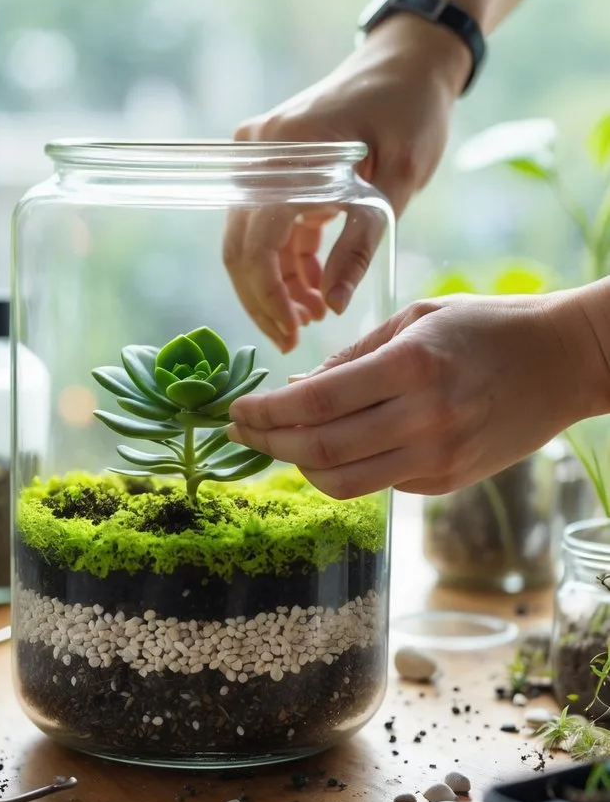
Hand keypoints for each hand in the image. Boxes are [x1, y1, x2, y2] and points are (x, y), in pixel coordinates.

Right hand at [224, 16, 468, 352]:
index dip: (268, 297)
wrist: (409, 60)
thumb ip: (361, 244)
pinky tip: (316, 288)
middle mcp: (260, 153)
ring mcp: (261, 157)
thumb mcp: (399, 181)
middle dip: (265, 299)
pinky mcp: (274, 165)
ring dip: (278, 283)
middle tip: (292, 340)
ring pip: (253, 240)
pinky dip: (289, 259)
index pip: (256, 242)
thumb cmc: (412, 109)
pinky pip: (270, 224)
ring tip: (314, 316)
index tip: (291, 334)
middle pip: (242, 246)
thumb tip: (331, 306)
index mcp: (287, 152)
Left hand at [227, 291, 597, 496]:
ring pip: (343, 483)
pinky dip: (345, 469)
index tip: (237, 410)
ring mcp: (438, 457)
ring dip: (299, 468)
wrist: (564, 363)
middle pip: (319, 449)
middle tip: (241, 433)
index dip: (266, 413)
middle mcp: (423, 419)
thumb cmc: (489, 327)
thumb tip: (297, 388)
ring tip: (279, 446)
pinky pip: (378, 484)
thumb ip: (354, 356)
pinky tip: (334, 447)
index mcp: (411, 367)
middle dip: (268, 443)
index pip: (315, 402)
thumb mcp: (417, 317)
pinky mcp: (447, 481)